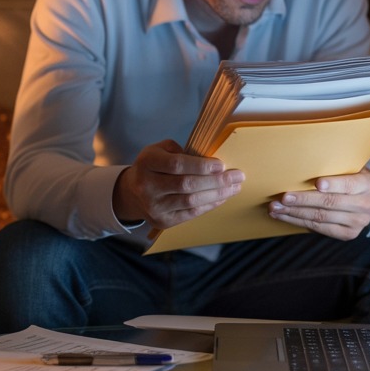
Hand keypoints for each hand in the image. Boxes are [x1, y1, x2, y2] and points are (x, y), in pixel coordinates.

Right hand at [112, 140, 244, 229]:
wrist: (132, 192)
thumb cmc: (154, 166)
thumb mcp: (160, 150)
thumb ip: (182, 151)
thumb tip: (210, 161)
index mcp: (147, 163)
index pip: (176, 165)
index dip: (201, 166)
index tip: (221, 165)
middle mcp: (147, 186)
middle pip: (186, 185)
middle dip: (216, 181)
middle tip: (237, 177)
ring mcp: (154, 206)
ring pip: (191, 201)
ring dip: (217, 195)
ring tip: (234, 188)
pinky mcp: (162, 221)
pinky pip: (190, 213)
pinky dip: (209, 205)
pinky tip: (221, 198)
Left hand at [268, 168, 369, 239]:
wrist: (362, 198)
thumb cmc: (347, 176)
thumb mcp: (348, 167)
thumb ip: (333, 167)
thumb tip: (300, 164)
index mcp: (368, 184)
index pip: (349, 184)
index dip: (333, 184)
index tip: (316, 182)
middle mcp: (366, 205)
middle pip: (330, 203)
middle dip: (303, 200)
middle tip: (283, 197)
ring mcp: (358, 222)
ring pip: (321, 217)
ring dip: (294, 213)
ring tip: (275, 208)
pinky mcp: (348, 234)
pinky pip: (319, 228)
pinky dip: (298, 222)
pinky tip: (284, 216)